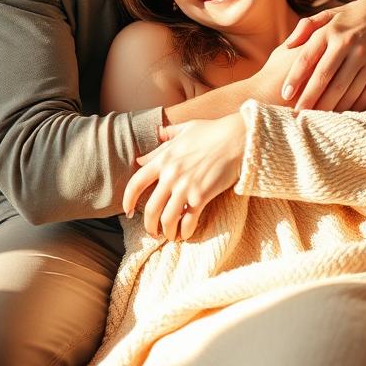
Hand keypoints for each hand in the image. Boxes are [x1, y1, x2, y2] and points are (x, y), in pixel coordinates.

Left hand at [123, 114, 245, 241]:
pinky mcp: (201, 196)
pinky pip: (188, 221)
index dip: (128, 199)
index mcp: (163, 158)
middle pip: (151, 208)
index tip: (128, 211)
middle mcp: (171, 174)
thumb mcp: (184, 130)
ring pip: (167, 219)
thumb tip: (150, 144)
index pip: (136, 182)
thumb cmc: (212, 132)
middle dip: (148, 225)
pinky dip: (184, 232)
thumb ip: (165, 138)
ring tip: (169, 236)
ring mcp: (185, 186)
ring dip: (166, 232)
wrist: (237, 139)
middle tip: (152, 232)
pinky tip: (185, 234)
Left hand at [281, 0, 365, 112]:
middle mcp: (349, 44)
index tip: (285, 95)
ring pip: (346, 89)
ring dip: (330, 107)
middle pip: (325, 78)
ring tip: (317, 119)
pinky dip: (354, 106)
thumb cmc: (351, 16)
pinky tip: (342, 114)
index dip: (294, 78)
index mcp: (331, 32)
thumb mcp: (328, 15)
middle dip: (309, 99)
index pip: (307, 59)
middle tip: (297, 115)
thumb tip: (288, 46)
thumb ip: (306, 27)